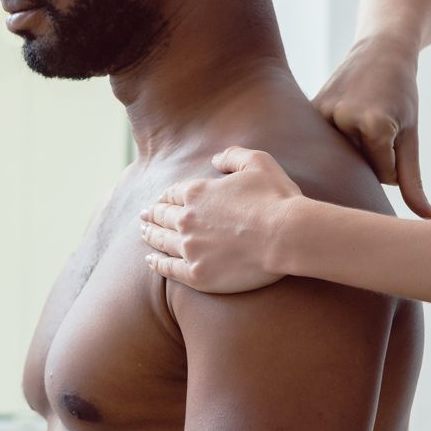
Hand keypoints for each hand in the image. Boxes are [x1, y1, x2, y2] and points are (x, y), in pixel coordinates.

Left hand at [141, 148, 302, 292]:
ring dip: (150, 235)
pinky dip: (156, 264)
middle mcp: (186, 220)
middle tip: (144, 216)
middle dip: (152, 214)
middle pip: (163, 216)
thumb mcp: (258, 162)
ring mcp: (190, 248)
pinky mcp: (198, 275)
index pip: (173, 194)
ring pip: (161, 241)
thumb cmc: (276, 198)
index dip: (166, 196)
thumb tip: (215, 158)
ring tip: (144, 233)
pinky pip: (168, 269)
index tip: (162, 200)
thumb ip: (233, 156)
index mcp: (197, 192)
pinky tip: (150, 261)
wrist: (287, 236)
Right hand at [312, 37, 430, 218]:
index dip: (393, 159)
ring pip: (341, 155)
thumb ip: (413, 181)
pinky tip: (340, 120)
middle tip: (376, 121)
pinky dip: (335, 138)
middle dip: (371, 153)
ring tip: (360, 114)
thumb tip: (427, 218)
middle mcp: (343, 118)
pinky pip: (325, 143)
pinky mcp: (307, 109)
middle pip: (359, 166)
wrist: (380, 50)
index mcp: (374, 125)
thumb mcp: (410, 136)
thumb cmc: (401, 94)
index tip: (394, 130)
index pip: (384, 174)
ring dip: (352, 144)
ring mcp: (321, 113)